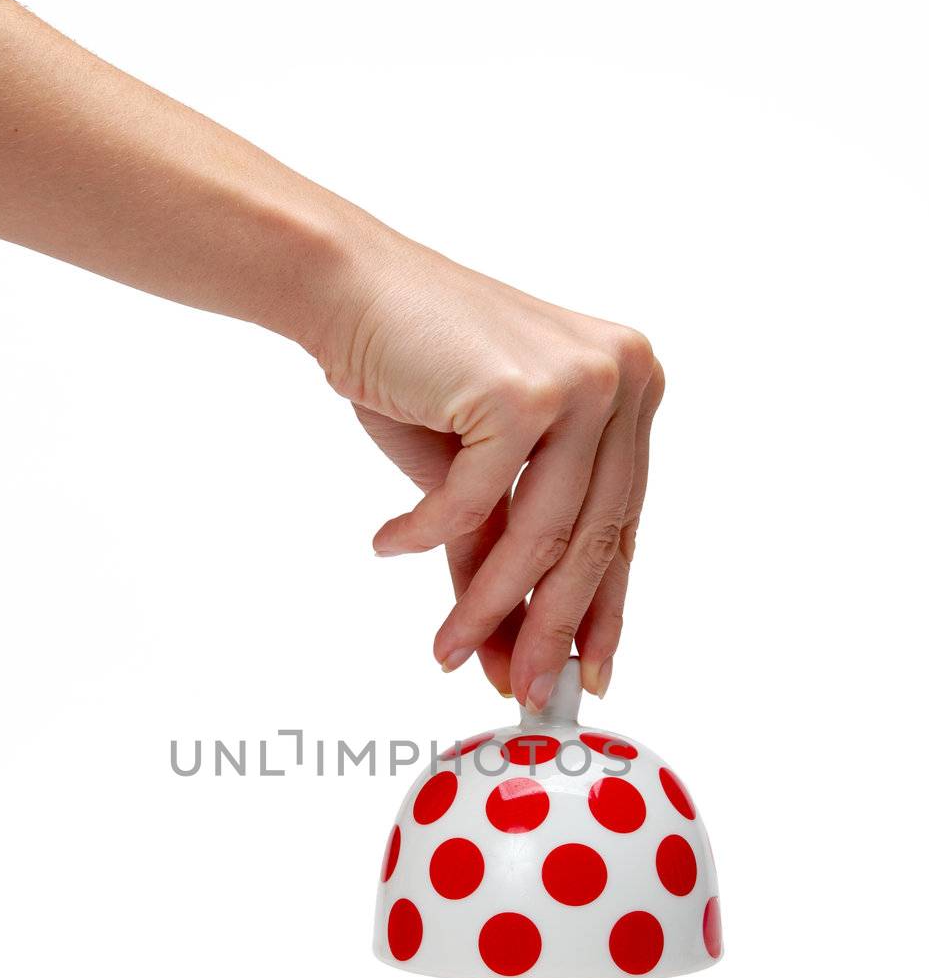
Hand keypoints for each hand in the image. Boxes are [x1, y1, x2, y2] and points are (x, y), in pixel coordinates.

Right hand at [319, 235, 663, 708]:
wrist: (346, 287)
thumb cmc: (413, 371)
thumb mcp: (474, 476)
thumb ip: (500, 556)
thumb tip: (511, 651)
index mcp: (630, 390)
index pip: (622, 526)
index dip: (601, 612)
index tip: (587, 674)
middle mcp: (624, 378)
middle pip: (591, 539)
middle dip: (551, 631)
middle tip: (522, 690)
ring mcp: (583, 381)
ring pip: (540, 535)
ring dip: (485, 606)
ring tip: (448, 649)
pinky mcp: (524, 391)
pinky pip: (477, 504)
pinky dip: (427, 535)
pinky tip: (389, 543)